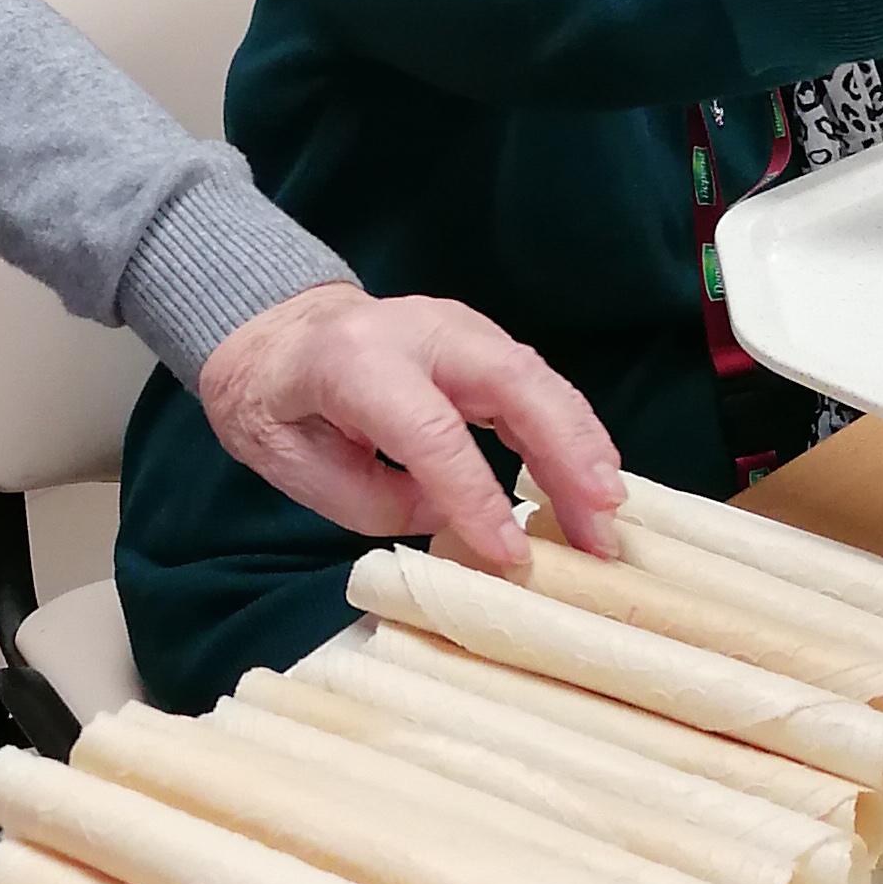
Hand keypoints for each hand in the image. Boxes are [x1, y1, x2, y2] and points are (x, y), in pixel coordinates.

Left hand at [195, 282, 620, 570]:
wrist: (273, 333)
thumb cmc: (277, 407)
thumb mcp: (296, 468)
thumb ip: (376, 501)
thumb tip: (457, 521)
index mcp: (356, 362)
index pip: (432, 432)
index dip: (477, 496)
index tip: (512, 556)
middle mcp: (418, 331)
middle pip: (512, 384)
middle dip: (567, 456)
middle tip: (601, 524)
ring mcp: (456, 327)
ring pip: (537, 378)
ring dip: (583, 447)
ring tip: (609, 514)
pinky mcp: (481, 340)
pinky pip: (536, 384)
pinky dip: (571, 431)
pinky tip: (594, 478)